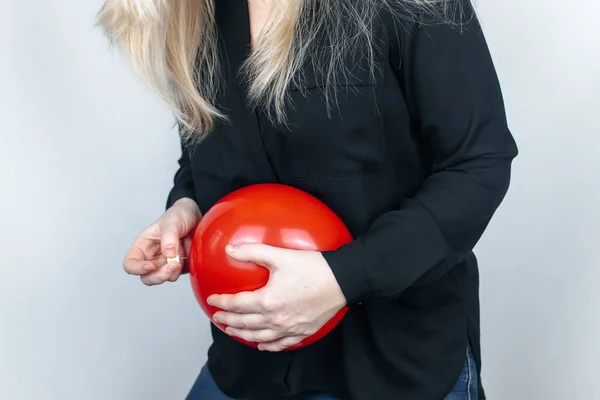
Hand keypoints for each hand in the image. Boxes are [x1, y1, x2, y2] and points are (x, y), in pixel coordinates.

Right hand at [123, 197, 201, 285]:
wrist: (197, 216)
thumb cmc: (179, 215)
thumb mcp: (172, 221)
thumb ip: (169, 236)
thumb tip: (169, 253)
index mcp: (143, 246)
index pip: (130, 264)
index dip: (137, 268)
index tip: (151, 266)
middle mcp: (152, 257)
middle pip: (147, 277)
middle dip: (159, 275)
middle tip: (174, 265)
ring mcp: (165, 264)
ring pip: (164, 278)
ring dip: (173, 271)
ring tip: (183, 254)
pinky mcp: (179, 268)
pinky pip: (178, 275)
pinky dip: (183, 269)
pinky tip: (187, 255)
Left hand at [207, 243, 346, 351]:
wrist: (343, 281)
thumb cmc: (314, 268)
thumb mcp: (281, 256)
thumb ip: (253, 251)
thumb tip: (231, 249)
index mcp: (267, 301)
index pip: (237, 304)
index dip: (222, 303)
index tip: (212, 300)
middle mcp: (276, 319)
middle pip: (245, 323)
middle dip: (228, 321)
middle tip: (217, 318)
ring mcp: (289, 328)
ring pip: (259, 337)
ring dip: (243, 335)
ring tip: (233, 331)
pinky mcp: (302, 332)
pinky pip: (281, 344)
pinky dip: (268, 346)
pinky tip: (261, 345)